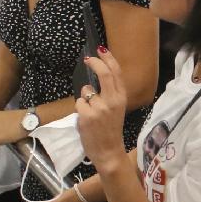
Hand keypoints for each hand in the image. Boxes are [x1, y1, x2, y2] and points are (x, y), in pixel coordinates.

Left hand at [75, 50, 128, 168]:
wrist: (109, 151)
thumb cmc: (111, 130)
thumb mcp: (116, 109)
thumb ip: (109, 94)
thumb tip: (94, 81)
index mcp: (121, 98)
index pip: (116, 73)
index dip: (108, 59)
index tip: (101, 50)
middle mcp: (113, 101)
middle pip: (104, 74)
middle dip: (95, 63)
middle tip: (88, 59)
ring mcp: (99, 108)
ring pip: (86, 91)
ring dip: (85, 98)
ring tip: (90, 113)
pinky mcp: (87, 115)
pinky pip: (79, 103)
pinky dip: (80, 110)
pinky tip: (86, 120)